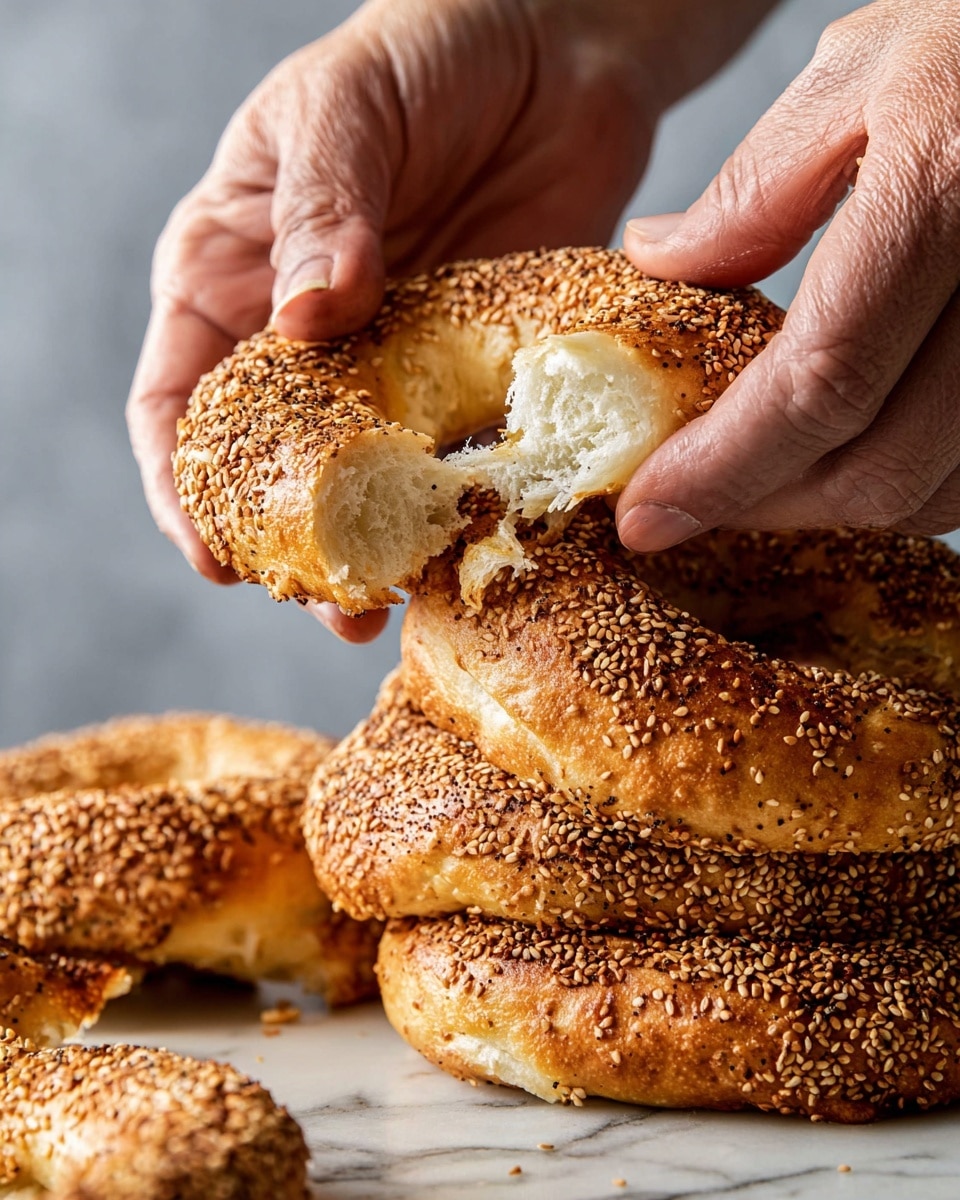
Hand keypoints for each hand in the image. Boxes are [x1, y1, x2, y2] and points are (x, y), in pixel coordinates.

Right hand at [128, 0, 668, 639]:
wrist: (561, 48)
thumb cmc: (427, 50)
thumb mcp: (347, 108)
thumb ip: (322, 209)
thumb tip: (304, 322)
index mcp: (233, 275)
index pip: (180, 403)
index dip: (185, 489)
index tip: (218, 557)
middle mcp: (304, 338)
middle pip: (272, 470)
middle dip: (292, 548)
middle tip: (333, 603)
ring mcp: (393, 365)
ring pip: (364, 484)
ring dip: (376, 549)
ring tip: (397, 602)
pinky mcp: (475, 374)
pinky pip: (458, 456)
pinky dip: (459, 507)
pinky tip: (472, 545)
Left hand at [618, 0, 959, 551]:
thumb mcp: (862, 73)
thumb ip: (756, 187)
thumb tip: (661, 262)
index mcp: (946, 192)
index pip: (818, 385)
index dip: (723, 471)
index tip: (649, 514)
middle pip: (880, 467)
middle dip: (768, 504)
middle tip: (694, 499)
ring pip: (936, 489)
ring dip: (835, 501)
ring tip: (763, 474)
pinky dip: (905, 477)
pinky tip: (850, 447)